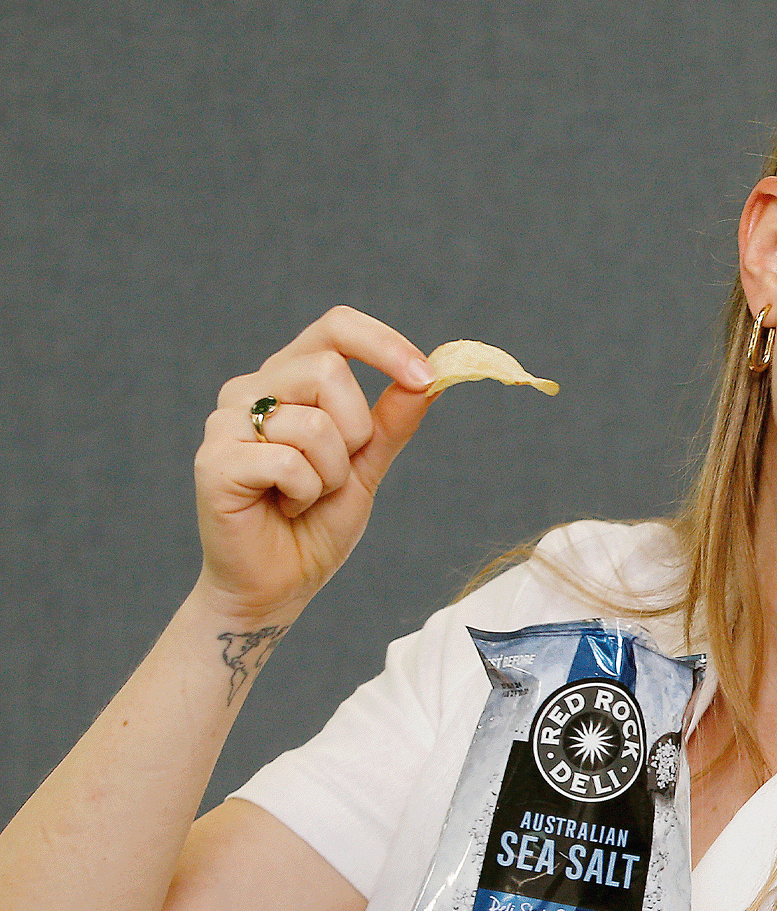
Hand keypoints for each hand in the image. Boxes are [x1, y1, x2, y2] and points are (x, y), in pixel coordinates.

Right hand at [190, 306, 435, 621]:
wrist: (277, 584)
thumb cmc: (316, 522)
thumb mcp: (367, 465)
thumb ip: (392, 420)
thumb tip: (428, 375)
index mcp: (288, 378)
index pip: (335, 326)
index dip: (383, 345)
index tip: (425, 377)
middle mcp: (251, 389)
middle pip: (328, 371)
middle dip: (355, 432)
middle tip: (336, 473)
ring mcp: (225, 423)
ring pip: (312, 422)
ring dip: (330, 473)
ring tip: (305, 496)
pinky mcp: (213, 461)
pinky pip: (287, 461)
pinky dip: (304, 493)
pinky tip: (284, 507)